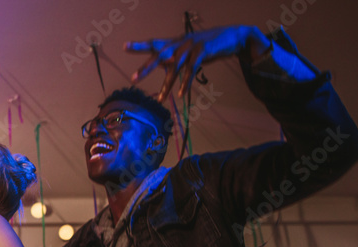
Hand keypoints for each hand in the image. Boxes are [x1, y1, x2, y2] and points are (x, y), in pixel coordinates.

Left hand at [127, 25, 266, 100]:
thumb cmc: (207, 46)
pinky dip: (186, 82)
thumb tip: (164, 68)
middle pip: (159, 54)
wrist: (233, 37)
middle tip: (134, 78)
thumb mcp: (188, 52)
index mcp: (174, 42)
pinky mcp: (203, 51)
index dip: (140, 45)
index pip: (154, 43)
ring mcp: (191, 46)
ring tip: (161, 99)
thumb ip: (175, 59)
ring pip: (175, 66)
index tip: (124, 46)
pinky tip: (181, 94)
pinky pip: (192, 69)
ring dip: (168, 84)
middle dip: (147, 67)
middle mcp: (180, 42)